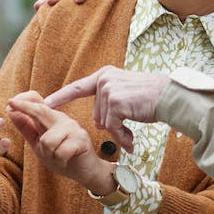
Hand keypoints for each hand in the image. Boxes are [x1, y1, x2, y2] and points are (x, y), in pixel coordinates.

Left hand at [7, 91, 111, 191]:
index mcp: (51, 118)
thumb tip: (11, 112)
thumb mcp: (39, 144)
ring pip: (48, 140)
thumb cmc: (62, 156)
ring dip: (48, 154)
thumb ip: (27, 128)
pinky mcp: (81, 139)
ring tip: (57, 157)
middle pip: (41, 111)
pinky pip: (60, 151)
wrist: (85, 170)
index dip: (24, 101)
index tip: (10, 102)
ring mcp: (73, 128)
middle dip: (26, 108)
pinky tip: (66, 160)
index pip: (38, 102)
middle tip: (11, 104)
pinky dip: (60, 160)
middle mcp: (62, 119)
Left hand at [45, 66, 169, 151]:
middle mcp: (105, 79)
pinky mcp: (116, 102)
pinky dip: (121, 136)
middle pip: (96, 114)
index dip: (60, 97)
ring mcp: (109, 89)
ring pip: (103, 122)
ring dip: (118, 131)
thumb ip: (108, 99)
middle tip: (130, 122)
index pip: (78, 87)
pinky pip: (112, 127)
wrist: (169, 97)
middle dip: (111, 124)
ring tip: (133, 128)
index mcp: (105, 75)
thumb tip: (98, 121)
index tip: (43, 103)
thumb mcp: (125, 92)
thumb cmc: (151, 98)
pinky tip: (131, 139)